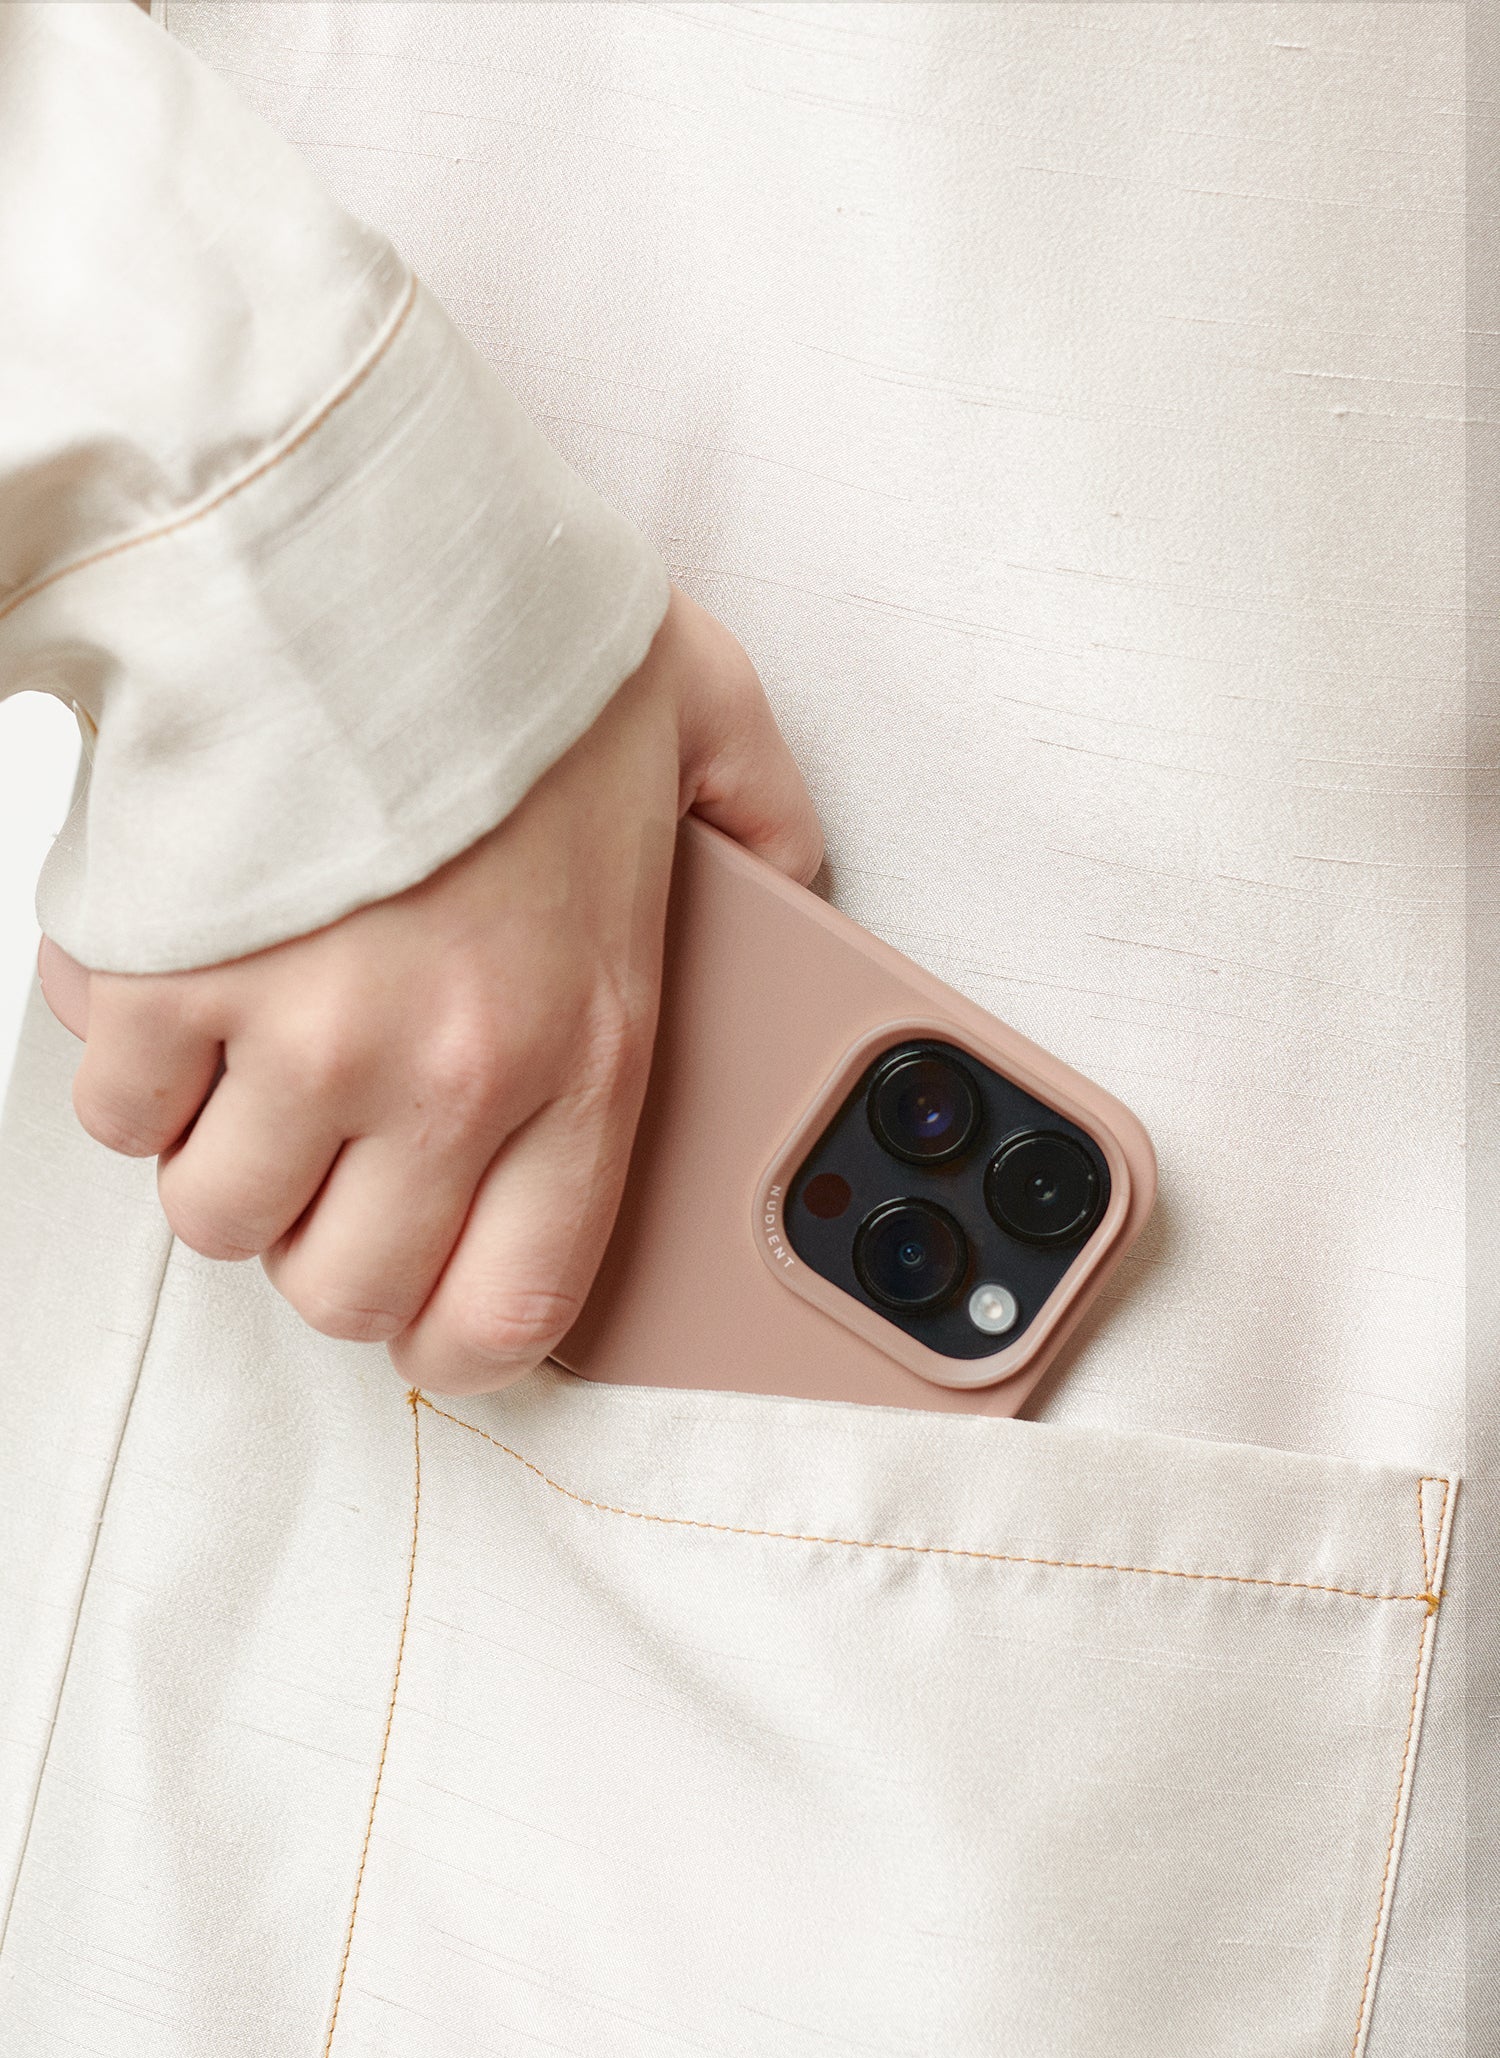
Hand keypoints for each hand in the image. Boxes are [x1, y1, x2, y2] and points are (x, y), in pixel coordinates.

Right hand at [44, 585, 821, 1393]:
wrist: (342, 525)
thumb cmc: (513, 624)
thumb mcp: (711, 720)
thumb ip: (768, 830)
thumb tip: (789, 897)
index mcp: (581, 1041)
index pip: (513, 1306)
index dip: (455, 1337)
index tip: (428, 1305)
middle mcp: (440, 1071)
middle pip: (340, 1290)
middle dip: (325, 1241)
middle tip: (333, 1154)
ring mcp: (294, 1038)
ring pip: (213, 1215)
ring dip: (226, 1150)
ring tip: (258, 1049)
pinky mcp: (160, 983)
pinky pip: (110, 1108)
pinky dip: (133, 1061)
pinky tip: (184, 976)